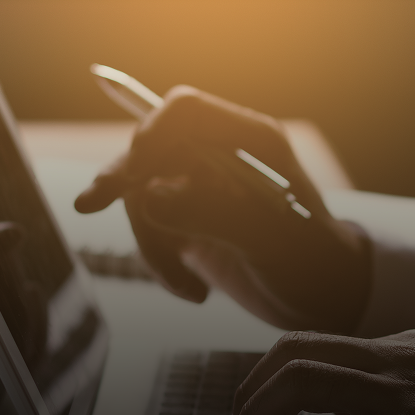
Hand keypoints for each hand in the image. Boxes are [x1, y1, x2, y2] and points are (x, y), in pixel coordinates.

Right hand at [74, 86, 370, 333]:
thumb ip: (212, 213)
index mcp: (252, 141)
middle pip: (151, 149)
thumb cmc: (315, 266)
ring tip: (188, 289)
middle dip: (124, 180)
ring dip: (152, 243)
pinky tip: (192, 290)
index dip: (151, 132)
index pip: (186, 111)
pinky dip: (159, 261)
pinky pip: (148, 227)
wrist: (324, 303)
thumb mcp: (272, 241)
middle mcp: (222, 155)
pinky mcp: (187, 218)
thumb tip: (148, 196)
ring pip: (142, 194)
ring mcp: (201, 187)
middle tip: (90, 204)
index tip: (131, 173)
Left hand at [228, 329, 414, 414]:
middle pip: (292, 354)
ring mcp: (399, 393)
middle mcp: (393, 359)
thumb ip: (400, 380)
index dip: (267, 371)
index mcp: (400, 344)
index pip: (311, 341)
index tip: (252, 401)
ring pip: (300, 384)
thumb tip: (353, 403)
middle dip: (250, 392)